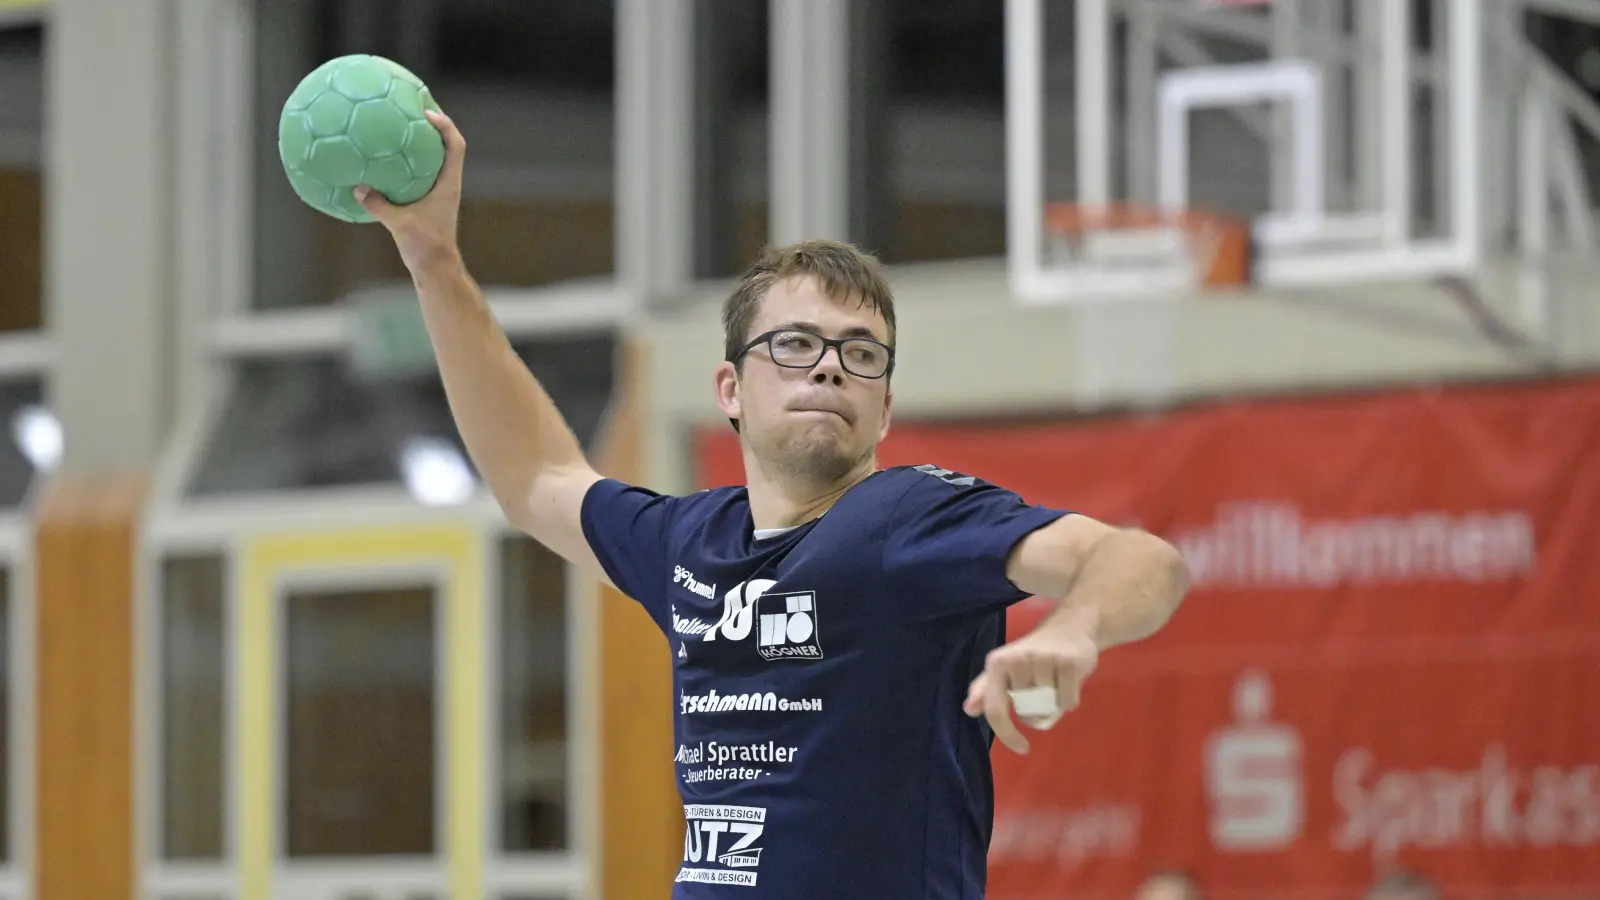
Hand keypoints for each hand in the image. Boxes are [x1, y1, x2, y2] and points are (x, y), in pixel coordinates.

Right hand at [355, 109, 465, 274]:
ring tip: (398, 128)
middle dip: (433, 126)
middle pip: (446, 146)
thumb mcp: (400, 225)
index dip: (446, 125)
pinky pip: (417, 175)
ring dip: (420, 144)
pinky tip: (382, 163)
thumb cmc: (425, 248)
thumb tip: (357, 188)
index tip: (428, 112)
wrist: (435, 268)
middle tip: (412, 109)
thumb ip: (379, 205)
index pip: (455, 146)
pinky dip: (404, 165)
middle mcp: (446, 184)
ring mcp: (438, 193)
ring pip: (433, 160)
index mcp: (448, 185)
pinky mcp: (428, 202)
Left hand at [963, 623, 1098, 754]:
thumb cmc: (1033, 653)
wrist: (1070, 626)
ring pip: (1048, 708)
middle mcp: (1017, 658)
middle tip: (1041, 689)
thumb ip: (985, 689)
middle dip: (1035, 711)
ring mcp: (1043, 659)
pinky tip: (1069, 680)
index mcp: (997, 662)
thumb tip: (968, 710)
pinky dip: (1070, 700)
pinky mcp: (1068, 662)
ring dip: (1054, 703)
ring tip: (1055, 680)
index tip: (1022, 748)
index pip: (995, 709)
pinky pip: (1068, 703)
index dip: (1007, 734)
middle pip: (1026, 712)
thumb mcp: (1004, 667)